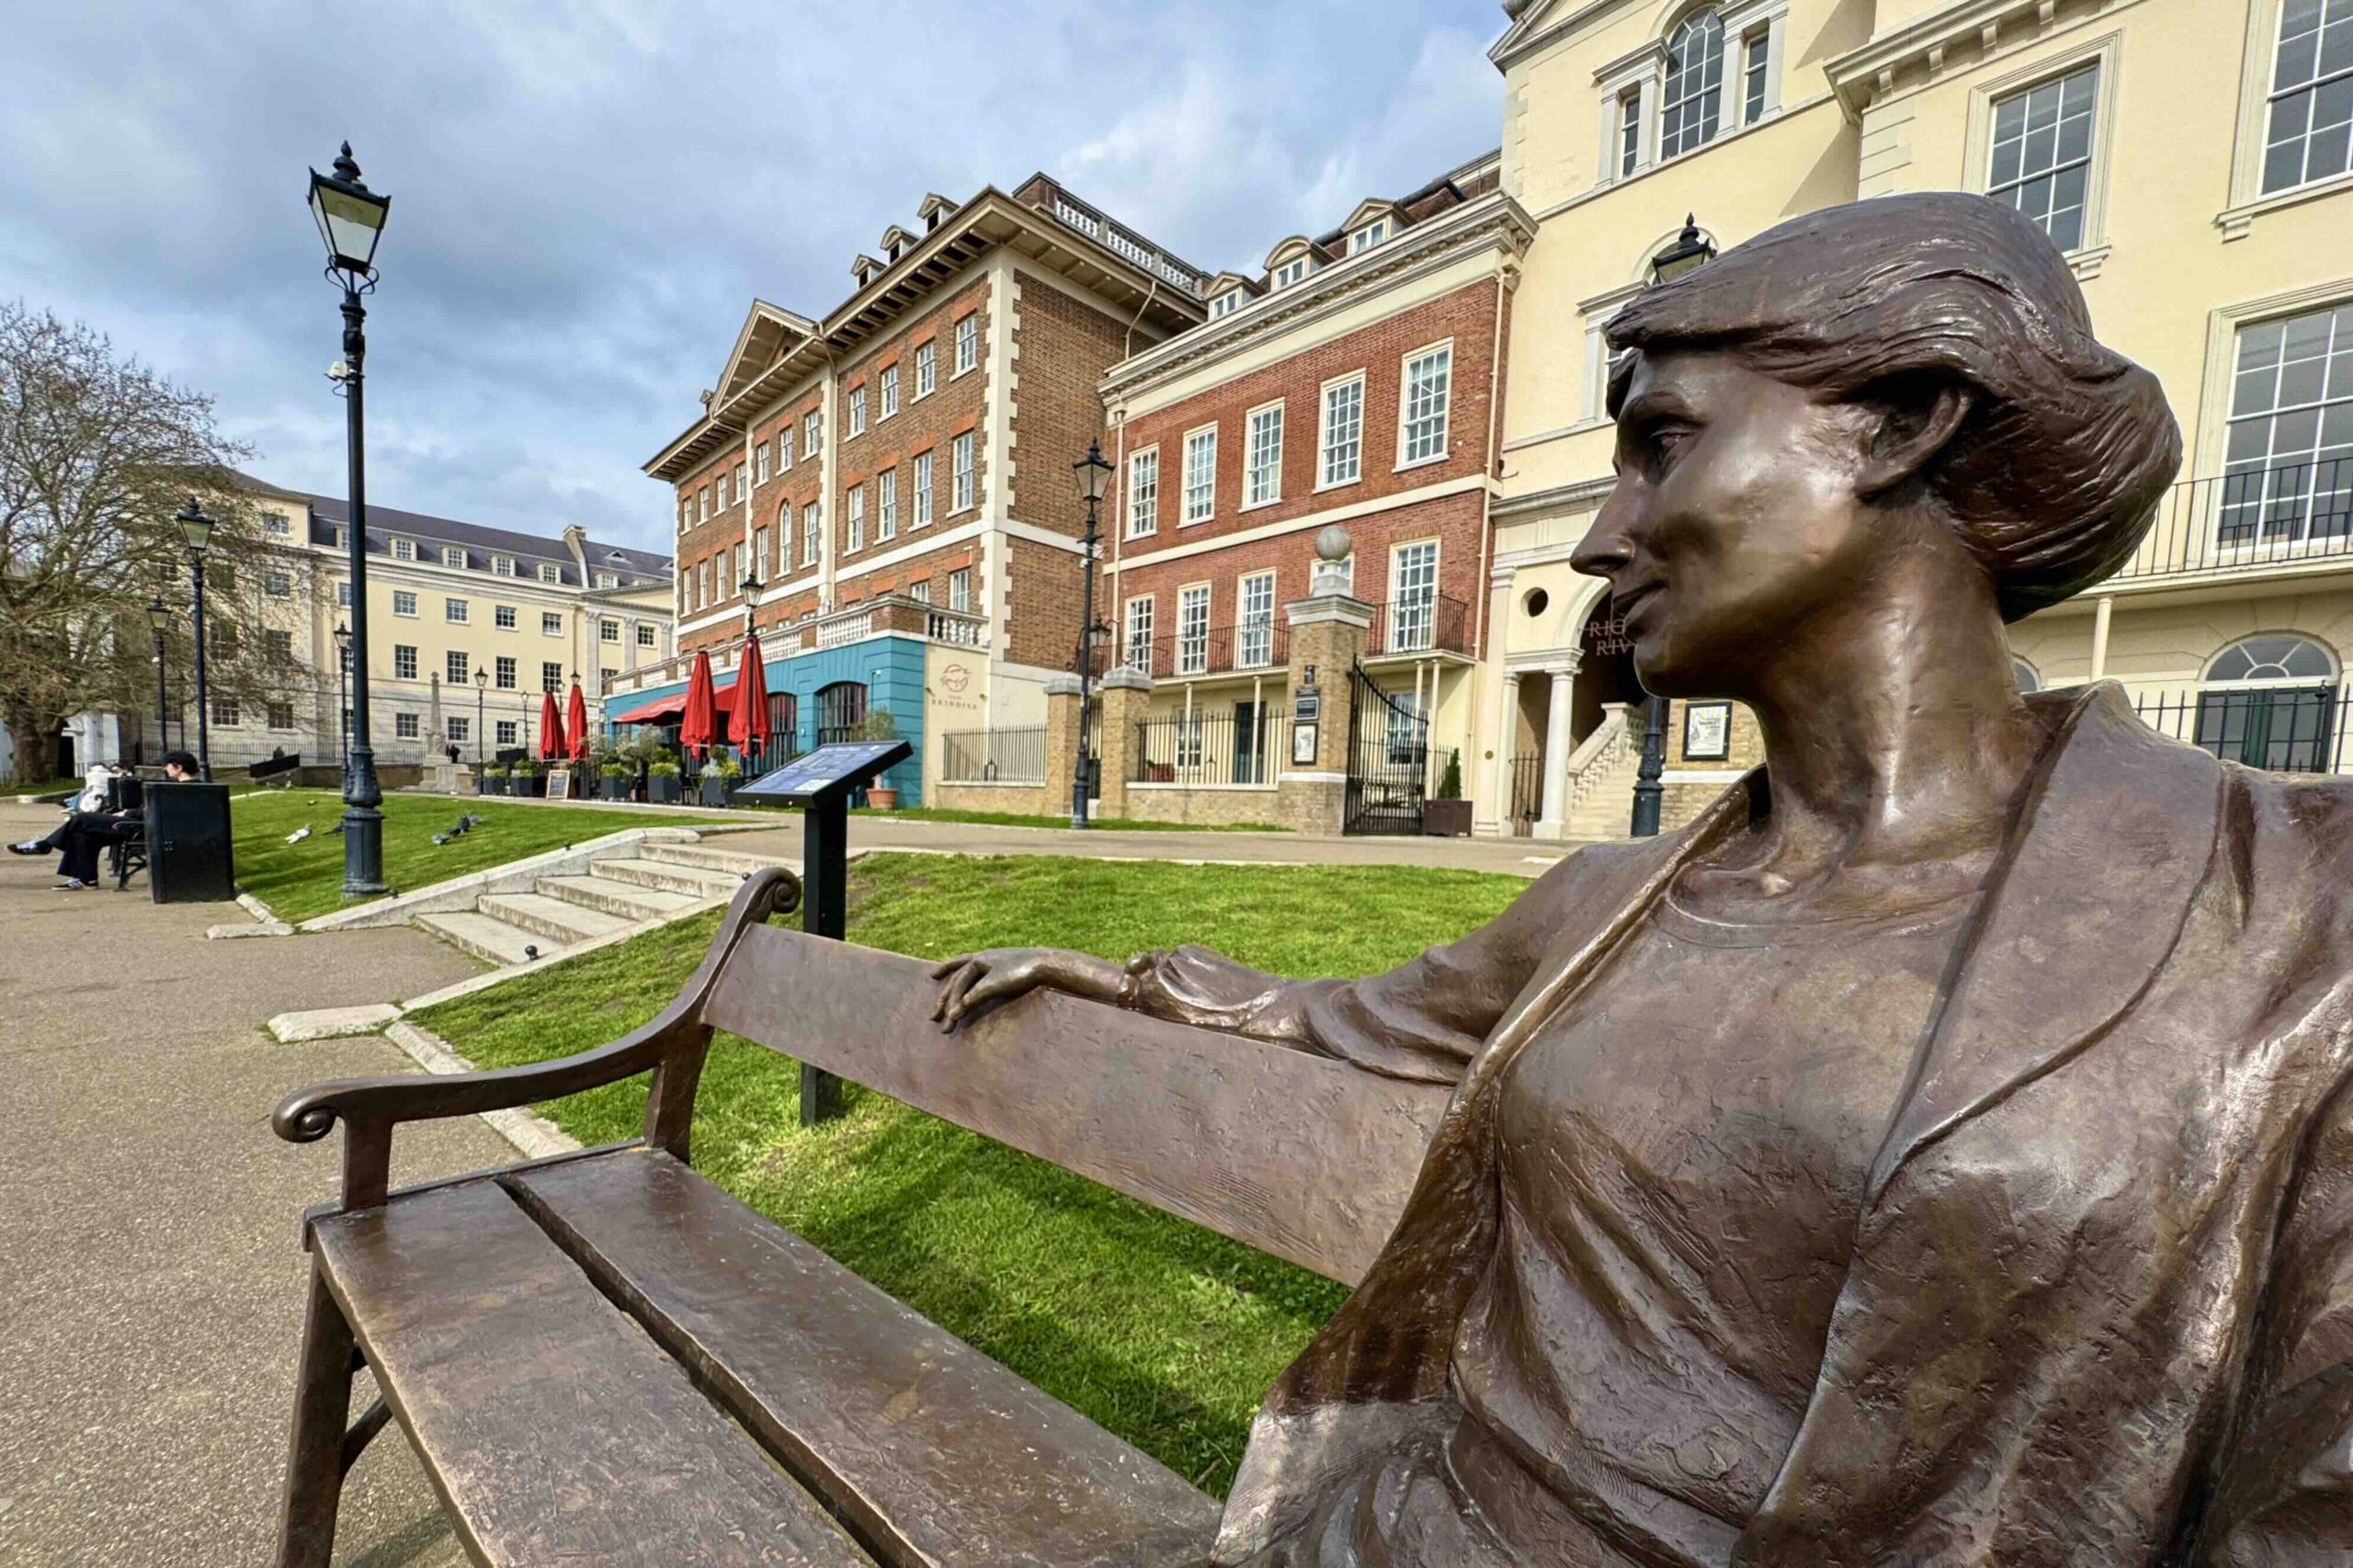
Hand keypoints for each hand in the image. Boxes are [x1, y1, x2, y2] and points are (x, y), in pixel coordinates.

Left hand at [929, 947, 1127, 1030]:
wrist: (1048, 964)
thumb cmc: (1031, 972)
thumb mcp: (1005, 980)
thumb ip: (992, 985)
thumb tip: (982, 996)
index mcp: (986, 956)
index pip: (960, 963)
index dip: (946, 967)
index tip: (933, 975)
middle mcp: (983, 959)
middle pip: (956, 979)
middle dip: (943, 999)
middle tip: (933, 1017)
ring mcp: (988, 967)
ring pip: (961, 986)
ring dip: (952, 1006)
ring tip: (944, 1025)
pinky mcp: (994, 979)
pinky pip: (973, 993)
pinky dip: (963, 1004)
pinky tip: (955, 1016)